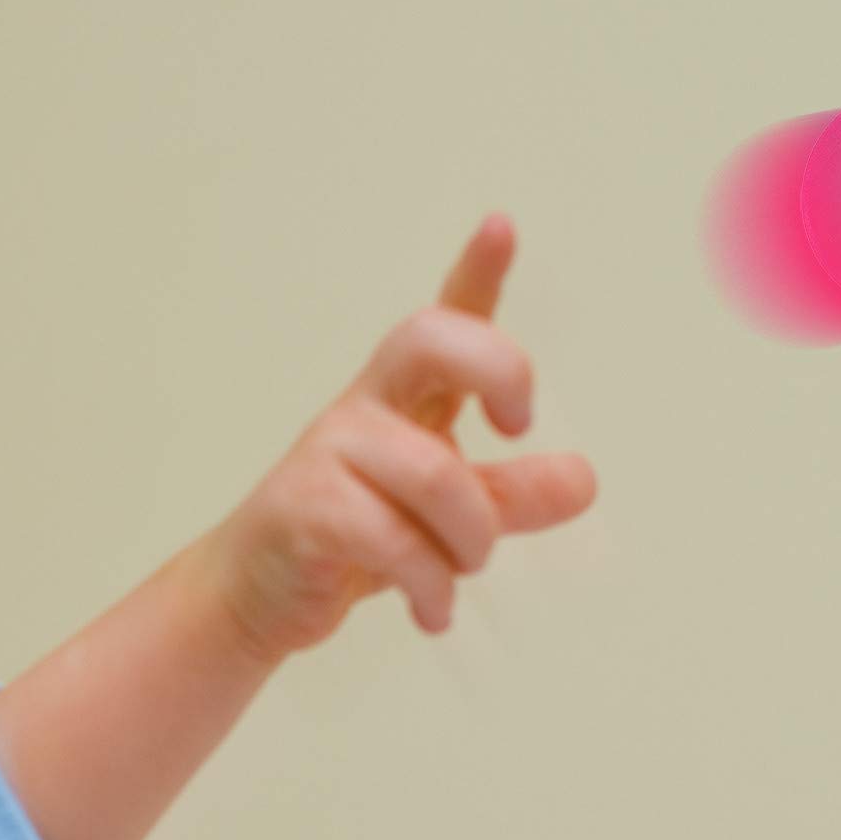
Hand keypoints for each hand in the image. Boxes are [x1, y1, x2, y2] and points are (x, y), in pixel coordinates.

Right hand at [195, 212, 597, 663]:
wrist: (255, 598)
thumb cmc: (353, 541)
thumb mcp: (447, 520)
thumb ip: (511, 496)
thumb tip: (585, 481)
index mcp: (404, 399)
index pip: (445, 321)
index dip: (477, 271)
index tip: (502, 226)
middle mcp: (367, 406)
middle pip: (432, 341)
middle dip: (499, 370)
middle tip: (515, 428)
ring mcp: (331, 452)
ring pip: (437, 476)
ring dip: (471, 540)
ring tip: (461, 576)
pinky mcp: (306, 508)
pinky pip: (396, 541)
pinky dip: (432, 586)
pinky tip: (432, 612)